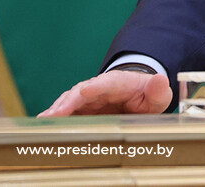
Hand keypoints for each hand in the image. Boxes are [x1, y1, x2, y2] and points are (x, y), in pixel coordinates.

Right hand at [38, 70, 171, 116]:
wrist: (137, 96)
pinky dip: (55, 116)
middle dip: (68, 102)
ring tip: (45, 120)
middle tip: (55, 114)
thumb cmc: (146, 96)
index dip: (96, 86)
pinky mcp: (81, 109)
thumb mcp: (157, 94)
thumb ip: (158, 90)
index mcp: (119, 83)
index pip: (107, 82)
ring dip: (57, 110)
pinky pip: (67, 111)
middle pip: (81, 92)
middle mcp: (99, 88)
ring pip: (70, 101)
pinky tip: (43, 125)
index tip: (85, 90)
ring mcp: (88, 98)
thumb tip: (161, 79)